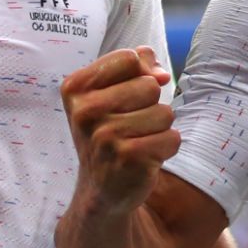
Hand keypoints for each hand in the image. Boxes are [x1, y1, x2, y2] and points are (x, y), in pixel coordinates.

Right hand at [61, 46, 179, 216]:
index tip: (126, 96)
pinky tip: (144, 158)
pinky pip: (172, 138)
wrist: (101, 189)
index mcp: (75, 88)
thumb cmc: (110, 131)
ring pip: (165, 112)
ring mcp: (104, 136)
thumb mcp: (111, 93)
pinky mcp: (128, 158)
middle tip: (129, 127)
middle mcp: (84, 111)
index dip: (140, 74)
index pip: (130, 58)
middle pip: (150, 86)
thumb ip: (137, 66)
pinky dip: (166, 148)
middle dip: (150, 105)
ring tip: (136, 142)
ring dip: (159, 129)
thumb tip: (160, 74)